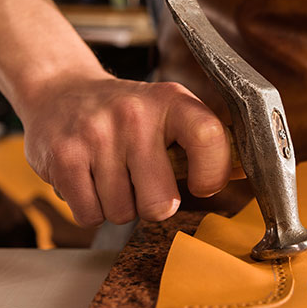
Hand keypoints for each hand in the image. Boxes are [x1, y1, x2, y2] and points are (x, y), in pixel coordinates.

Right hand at [21, 75, 232, 226]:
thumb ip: (200, 141)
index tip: (202, 185)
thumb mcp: (167, 111)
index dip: (213, 173)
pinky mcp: (64, 157)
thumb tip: (244, 172)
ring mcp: (96, 135)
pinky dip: (90, 208)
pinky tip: (89, 178)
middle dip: (153, 203)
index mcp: (171, 101)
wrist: (62, 91)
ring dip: (119, 204)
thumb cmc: (125, 112)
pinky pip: (90, 216)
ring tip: (111, 172)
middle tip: (142, 179)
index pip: (209, 136)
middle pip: (161, 202)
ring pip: (123, 213)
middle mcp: (134, 115)